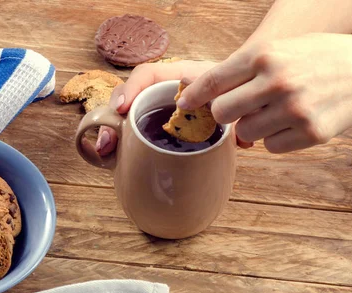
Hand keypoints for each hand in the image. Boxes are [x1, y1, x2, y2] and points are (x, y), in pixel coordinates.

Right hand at [93, 60, 230, 156]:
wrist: (245, 104)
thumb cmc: (236, 97)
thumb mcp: (234, 102)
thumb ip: (233, 114)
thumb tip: (237, 140)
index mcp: (179, 79)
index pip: (148, 75)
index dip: (131, 88)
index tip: (122, 108)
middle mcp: (163, 95)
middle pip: (128, 101)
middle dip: (112, 119)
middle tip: (108, 141)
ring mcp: (157, 114)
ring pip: (126, 120)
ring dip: (112, 135)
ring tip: (106, 152)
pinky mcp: (155, 133)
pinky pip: (133, 137)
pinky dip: (122, 147)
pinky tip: (114, 159)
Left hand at [178, 33, 351, 152]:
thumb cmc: (314, 58)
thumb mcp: (277, 50)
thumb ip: (240, 70)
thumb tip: (199, 93)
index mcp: (264, 56)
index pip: (213, 81)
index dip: (193, 97)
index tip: (183, 105)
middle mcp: (277, 81)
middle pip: (221, 114)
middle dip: (225, 114)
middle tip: (241, 108)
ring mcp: (294, 109)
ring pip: (245, 133)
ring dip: (254, 126)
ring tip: (276, 110)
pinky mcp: (310, 133)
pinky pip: (270, 147)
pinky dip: (276, 138)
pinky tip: (293, 122)